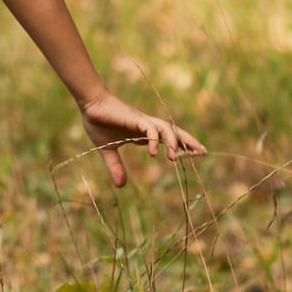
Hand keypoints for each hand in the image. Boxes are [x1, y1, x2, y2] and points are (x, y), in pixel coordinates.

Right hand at [77, 90, 206, 186]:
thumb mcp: (108, 150)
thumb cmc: (99, 122)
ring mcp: (142, 122)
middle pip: (174, 131)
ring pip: (165, 129)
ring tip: (175, 158)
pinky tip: (153, 152)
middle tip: (202, 152)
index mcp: (144, 132)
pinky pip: (150, 129)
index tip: (194, 154)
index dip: (181, 145)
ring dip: (173, 142)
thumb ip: (115, 166)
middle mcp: (147, 126)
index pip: (168, 138)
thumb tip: (121, 185)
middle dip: (188, 141)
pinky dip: (154, 140)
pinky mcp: (135, 120)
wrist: (89, 105)